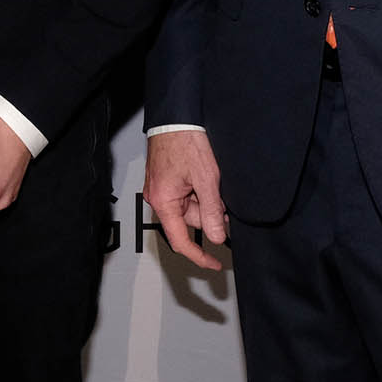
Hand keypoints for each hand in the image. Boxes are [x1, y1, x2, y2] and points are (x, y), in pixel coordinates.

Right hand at [144, 129, 228, 269]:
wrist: (176, 117)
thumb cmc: (185, 143)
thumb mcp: (206, 180)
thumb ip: (211, 212)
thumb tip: (217, 238)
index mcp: (163, 202)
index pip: (180, 241)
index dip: (199, 256)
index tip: (214, 264)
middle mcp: (157, 198)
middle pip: (189, 221)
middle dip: (209, 213)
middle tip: (224, 199)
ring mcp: (160, 189)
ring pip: (190, 207)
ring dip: (206, 200)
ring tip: (213, 179)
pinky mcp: (166, 181)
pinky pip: (185, 195)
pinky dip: (199, 191)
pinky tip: (206, 176)